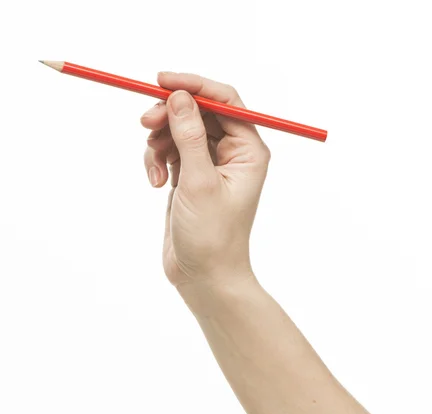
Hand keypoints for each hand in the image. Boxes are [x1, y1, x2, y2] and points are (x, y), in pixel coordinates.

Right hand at [140, 72, 270, 299]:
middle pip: (198, 111)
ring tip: (155, 170)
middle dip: (169, 115)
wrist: (204, 277)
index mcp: (248, 151)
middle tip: (145, 123)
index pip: (224, 101)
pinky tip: (155, 184)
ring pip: (179, 130)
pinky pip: (170, 151)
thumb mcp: (199, 182)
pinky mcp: (190, 177)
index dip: (194, 85)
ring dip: (160, 142)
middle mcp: (233, 154)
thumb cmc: (212, 236)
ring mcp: (210, 165)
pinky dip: (157, 160)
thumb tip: (178, 95)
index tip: (161, 80)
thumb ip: (189, 136)